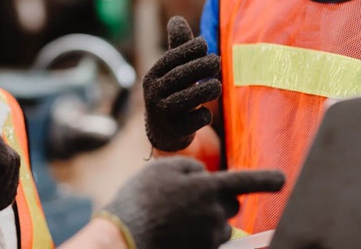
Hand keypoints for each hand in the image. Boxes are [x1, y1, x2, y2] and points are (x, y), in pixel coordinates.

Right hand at [103, 157, 284, 248]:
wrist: (125, 236)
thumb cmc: (140, 198)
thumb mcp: (160, 169)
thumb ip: (190, 167)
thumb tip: (204, 175)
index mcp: (208, 188)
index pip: (245, 181)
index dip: (266, 179)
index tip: (282, 179)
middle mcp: (214, 214)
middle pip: (232, 204)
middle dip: (219, 199)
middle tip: (188, 197)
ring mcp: (209, 237)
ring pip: (219, 224)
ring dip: (205, 218)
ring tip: (173, 216)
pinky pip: (207, 240)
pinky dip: (195, 234)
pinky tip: (173, 230)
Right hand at [144, 16, 221, 151]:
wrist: (164, 131)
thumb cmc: (173, 92)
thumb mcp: (173, 71)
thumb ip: (178, 47)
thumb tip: (176, 18)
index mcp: (152, 76)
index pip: (170, 59)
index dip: (188, 49)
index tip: (204, 44)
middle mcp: (153, 94)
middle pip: (180, 76)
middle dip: (201, 66)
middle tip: (217, 61)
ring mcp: (163, 113)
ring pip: (188, 98)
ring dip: (207, 89)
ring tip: (216, 85)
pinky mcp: (175, 130)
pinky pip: (195, 120)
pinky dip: (203, 114)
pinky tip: (204, 111)